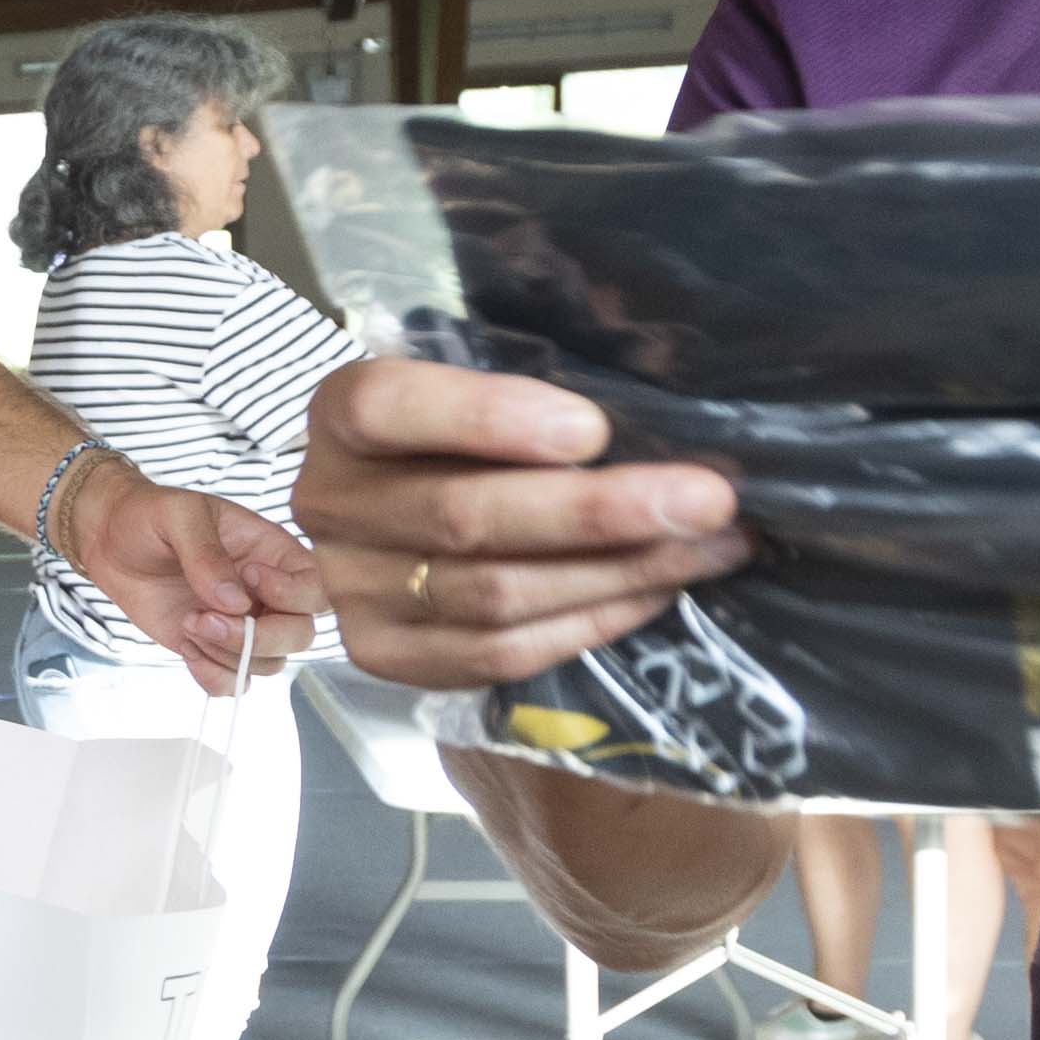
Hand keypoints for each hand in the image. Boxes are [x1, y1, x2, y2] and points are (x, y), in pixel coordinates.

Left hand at [52, 461, 323, 690]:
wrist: (110, 541)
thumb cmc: (150, 515)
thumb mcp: (178, 515)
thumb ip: (206, 553)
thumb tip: (235, 603)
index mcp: (273, 553)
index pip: (315, 587)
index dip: (292, 593)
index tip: (248, 576)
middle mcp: (267, 594)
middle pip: (300, 634)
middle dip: (258, 637)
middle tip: (205, 618)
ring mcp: (242, 625)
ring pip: (269, 663)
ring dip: (228, 655)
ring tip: (188, 622)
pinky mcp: (213, 649)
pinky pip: (235, 682)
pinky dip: (213, 677)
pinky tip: (185, 647)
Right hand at [299, 356, 751, 689]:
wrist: (395, 515)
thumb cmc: (459, 431)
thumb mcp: (474, 382)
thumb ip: (530, 387)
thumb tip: (651, 416)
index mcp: (341, 415)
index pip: (389, 408)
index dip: (487, 418)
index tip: (592, 429)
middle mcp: (328, 506)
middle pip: (462, 517)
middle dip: (598, 512)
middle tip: (707, 500)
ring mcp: (352, 592)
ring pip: (495, 594)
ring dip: (618, 573)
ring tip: (711, 547)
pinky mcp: (388, 658)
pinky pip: (501, 652)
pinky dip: (591, 622)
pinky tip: (657, 591)